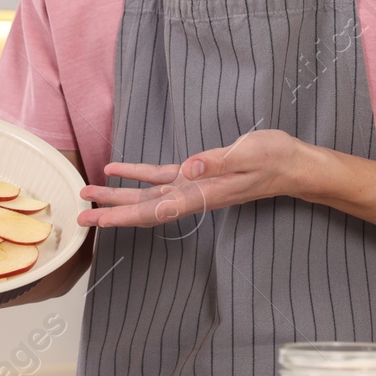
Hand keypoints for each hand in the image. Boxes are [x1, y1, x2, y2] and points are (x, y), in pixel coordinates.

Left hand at [78, 129, 307, 228]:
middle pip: (144, 209)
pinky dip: (137, 175)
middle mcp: (194, 195)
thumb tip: (189, 168)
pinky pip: (161, 177)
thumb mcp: (249, 154)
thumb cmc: (275, 158)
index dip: (123, 216)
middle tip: (80, 214)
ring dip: (118, 196)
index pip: (155, 211)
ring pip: (148, 195)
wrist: (295, 165)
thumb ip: (218, 162)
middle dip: (111, 212)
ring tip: (89, 194)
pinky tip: (117, 170)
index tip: (98, 221)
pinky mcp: (198, 174)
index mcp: (203, 194)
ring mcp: (194, 186)